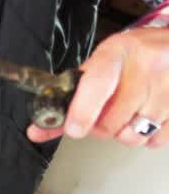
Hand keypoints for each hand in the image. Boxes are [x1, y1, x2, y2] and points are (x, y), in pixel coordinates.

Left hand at [28, 24, 168, 146]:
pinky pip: (156, 140)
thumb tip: (37, 130)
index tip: (74, 129)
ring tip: (127, 114)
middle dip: (100, 128)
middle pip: (112, 120)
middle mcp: (147, 66)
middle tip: (103, 116)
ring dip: (124, 134)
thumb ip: (70, 98)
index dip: (83, 111)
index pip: (97, 83)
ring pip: (134, 135)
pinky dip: (147, 137)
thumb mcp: (101, 64)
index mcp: (117, 52)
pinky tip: (146, 118)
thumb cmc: (134, 56)